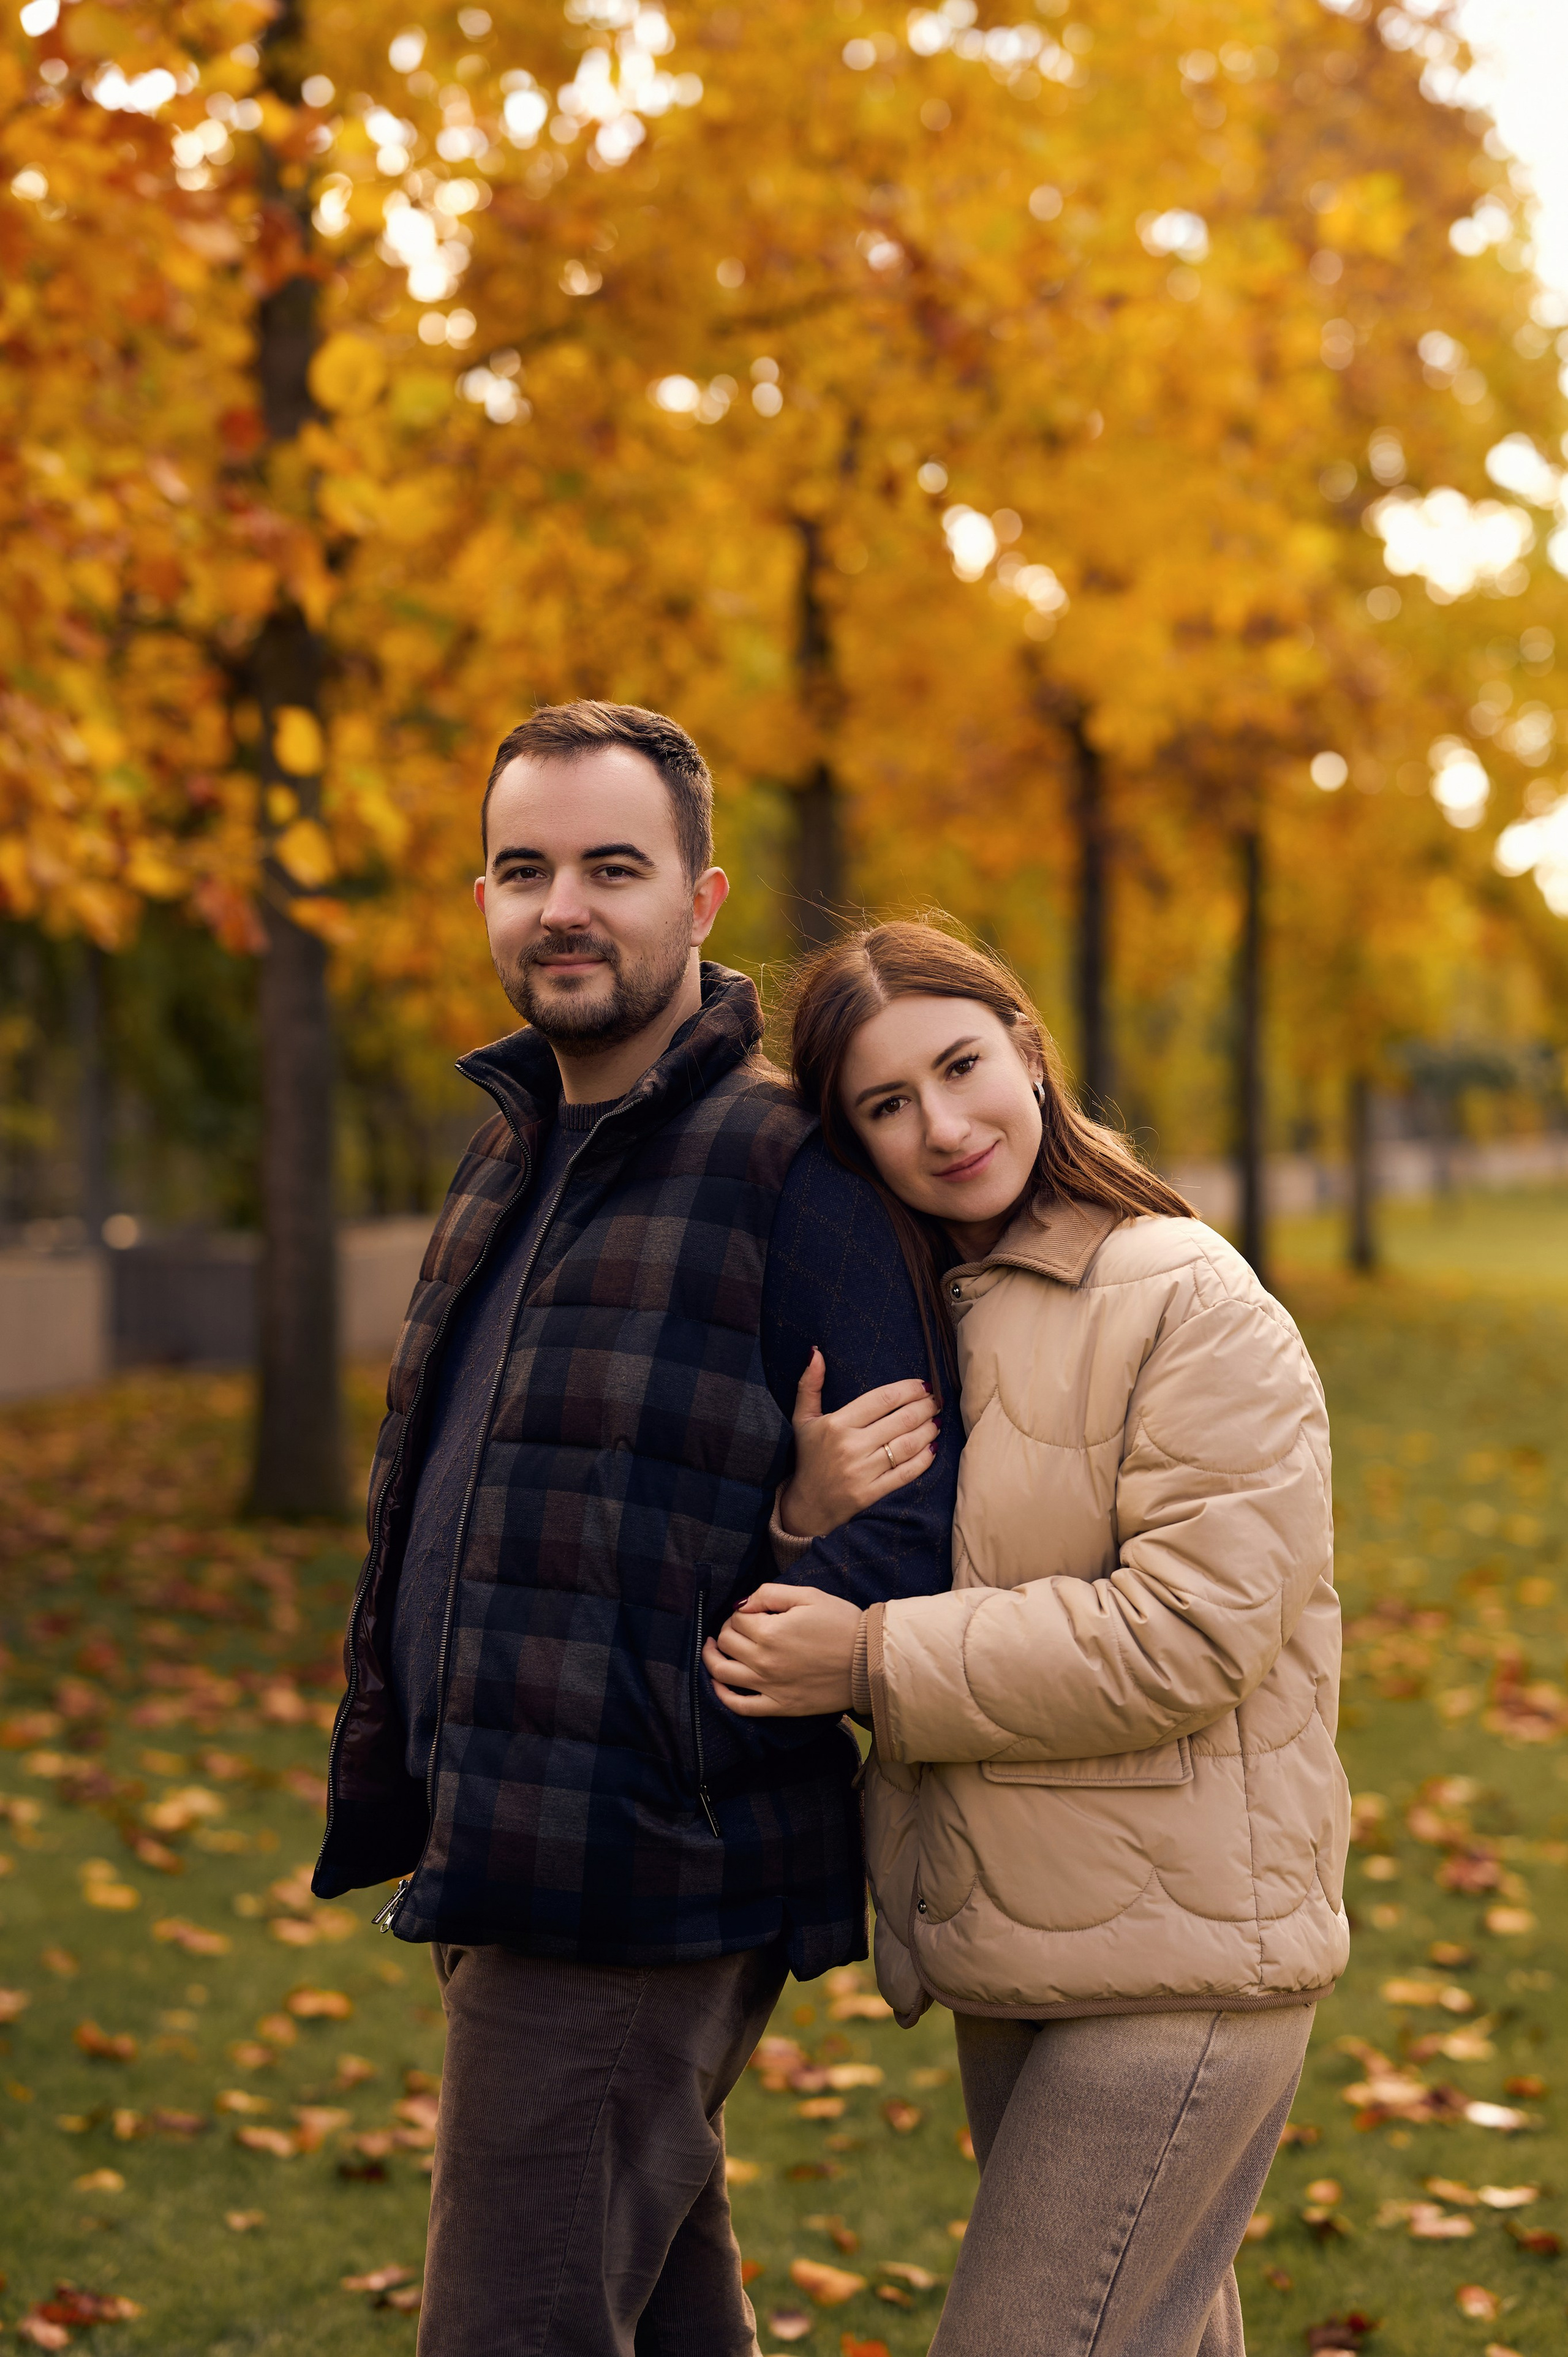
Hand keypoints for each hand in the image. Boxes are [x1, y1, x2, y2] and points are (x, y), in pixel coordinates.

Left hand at [703, 1583, 863, 1715]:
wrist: (869, 1662)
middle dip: (727, 1630)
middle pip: (726, 1643)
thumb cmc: (842, 1624)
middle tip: (740, 1626)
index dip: (741, 1611)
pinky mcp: (779, 1707)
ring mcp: (769, 1687)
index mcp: (770, 1632)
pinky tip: (719, 1684)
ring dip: (711, 1658)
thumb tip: (743, 1603)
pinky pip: (740, 1706)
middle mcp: (763, 1661)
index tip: (752, 1611)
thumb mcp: (809, 1596)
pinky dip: (722, 1695)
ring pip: (723, 1673)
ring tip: (713, 1649)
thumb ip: (770, 1593)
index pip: (736, 1619)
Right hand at [777, 1349, 938, 1538]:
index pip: (882, 1399)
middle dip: (925, 1406)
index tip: (923, 1384)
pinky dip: (924, 1459)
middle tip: (937, 1400)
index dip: (908, 1389)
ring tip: (937, 1420)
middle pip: (901, 1420)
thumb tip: (816, 1353)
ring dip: (929, 1430)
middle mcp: (851, 1447)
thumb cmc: (809, 1458)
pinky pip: (906, 1473)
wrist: (805, 1506)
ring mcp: (863, 1472)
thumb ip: (809, 1385)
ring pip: (908, 1445)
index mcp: (836, 1424)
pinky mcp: (872, 1493)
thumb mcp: (802, 1420)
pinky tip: (933, 1447)